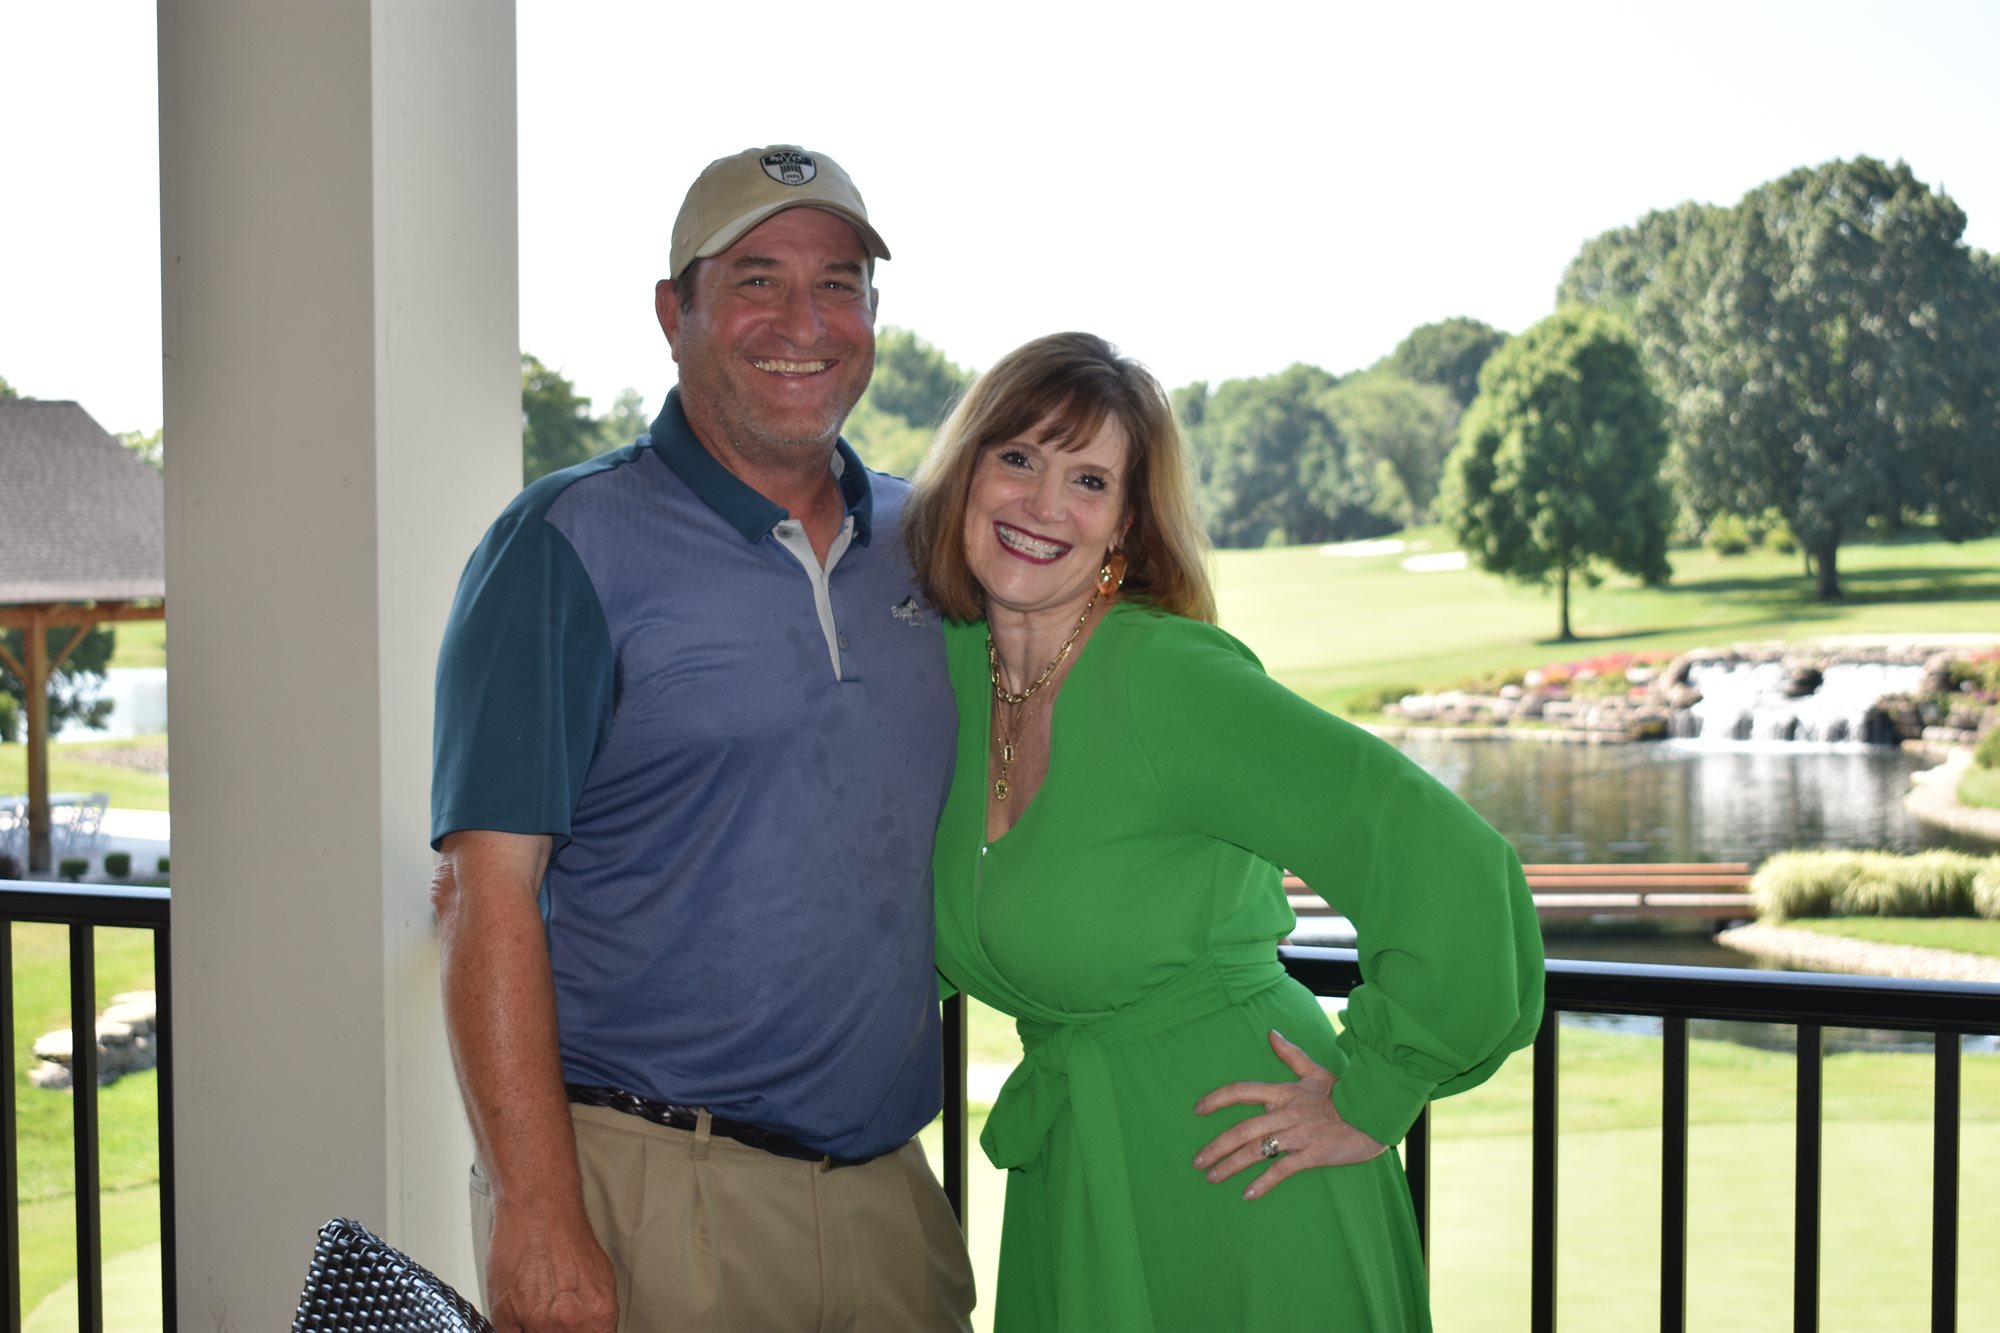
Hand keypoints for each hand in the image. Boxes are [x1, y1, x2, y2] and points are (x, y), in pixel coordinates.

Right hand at [484, 1205, 618, 1332]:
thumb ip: (596, 1314)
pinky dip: (515, 1328)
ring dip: (537, 1326)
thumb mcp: (601, 1278)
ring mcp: (536, 1321)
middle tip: (553, 1311)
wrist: (539, 1209)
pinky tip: (521, 1308)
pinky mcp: (505, 1317)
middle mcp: (569, 1321)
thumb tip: (592, 1329)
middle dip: (559, 1330)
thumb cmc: (567, 1235)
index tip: (577, 1328)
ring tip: (538, 1303)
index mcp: (599, 1314)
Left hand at [1190, 1028, 1386, 1199]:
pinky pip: (1283, 1169)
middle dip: (1217, 1146)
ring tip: (1212, 1177)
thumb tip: (1271, 1033)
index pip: (1242, 1091)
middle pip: (1243, 1129)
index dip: (1217, 1099)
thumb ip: (1291, 1054)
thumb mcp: (1315, 1071)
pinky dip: (1264, 1182)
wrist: (1374, 1111)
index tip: (1197, 1109)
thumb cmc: (1343, 1093)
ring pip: (1257, 1150)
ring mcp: (1298, 1134)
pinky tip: (1247, 1194)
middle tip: (1197, 1161)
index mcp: (1284, 1092)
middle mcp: (1286, 1113)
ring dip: (1231, 1165)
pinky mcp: (1312, 1154)